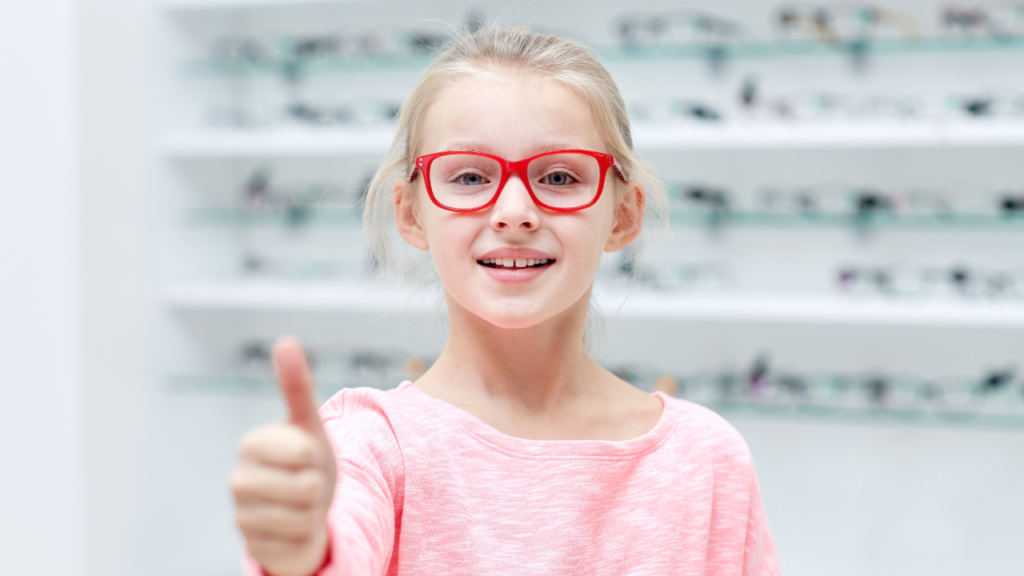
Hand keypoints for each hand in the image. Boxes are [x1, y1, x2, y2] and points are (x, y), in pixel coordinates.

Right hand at [231, 336, 335, 575]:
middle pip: (304, 486)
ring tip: (302, 504)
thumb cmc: (307, 462)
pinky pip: (298, 542)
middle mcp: (238, 480)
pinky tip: (295, 528)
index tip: (306, 455)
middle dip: (317, 486)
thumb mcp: (308, 424)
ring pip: (302, 516)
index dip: (316, 455)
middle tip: (307, 481)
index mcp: (251, 445)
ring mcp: (242, 516)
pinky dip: (306, 536)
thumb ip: (296, 386)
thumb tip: (286, 341)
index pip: (303, 450)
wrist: (306, 509)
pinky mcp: (253, 547)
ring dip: (313, 511)